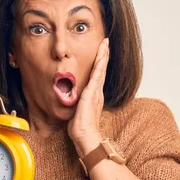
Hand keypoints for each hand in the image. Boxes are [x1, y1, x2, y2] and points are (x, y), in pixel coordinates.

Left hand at [68, 38, 109, 157]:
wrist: (85, 136)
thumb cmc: (81, 129)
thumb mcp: (78, 112)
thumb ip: (78, 105)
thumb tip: (73, 103)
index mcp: (94, 96)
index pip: (97, 75)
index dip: (100, 63)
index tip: (102, 52)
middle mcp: (97, 92)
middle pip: (101, 69)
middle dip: (104, 55)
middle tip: (106, 42)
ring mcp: (96, 92)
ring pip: (100, 69)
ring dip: (103, 55)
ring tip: (106, 44)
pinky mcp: (92, 93)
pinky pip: (97, 75)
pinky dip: (100, 64)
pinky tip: (101, 56)